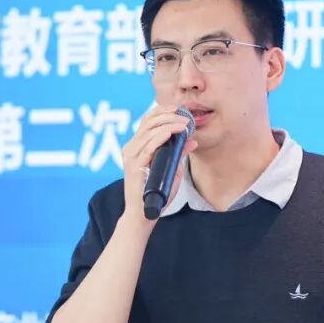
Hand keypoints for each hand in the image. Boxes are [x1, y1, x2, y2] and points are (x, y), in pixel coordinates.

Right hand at [119, 105, 196, 223]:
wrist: (144, 213)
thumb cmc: (156, 193)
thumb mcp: (171, 170)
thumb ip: (179, 154)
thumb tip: (193, 141)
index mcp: (136, 146)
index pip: (147, 121)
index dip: (162, 111)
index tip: (179, 108)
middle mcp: (130, 148)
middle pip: (147, 122)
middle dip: (168, 115)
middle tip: (185, 116)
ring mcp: (130, 156)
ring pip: (148, 131)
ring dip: (168, 124)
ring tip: (184, 124)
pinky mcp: (134, 165)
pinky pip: (148, 146)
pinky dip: (161, 137)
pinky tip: (172, 132)